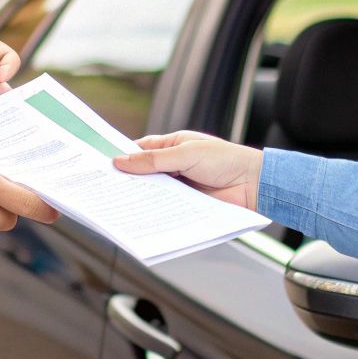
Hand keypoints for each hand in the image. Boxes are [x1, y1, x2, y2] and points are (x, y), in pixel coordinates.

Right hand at [112, 131, 264, 210]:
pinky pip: (165, 207)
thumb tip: (121, 161)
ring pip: (152, 191)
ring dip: (139, 196)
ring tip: (118, 202)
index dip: (123, 156)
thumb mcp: (186, 153)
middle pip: (143, 172)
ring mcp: (180, 186)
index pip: (141, 149)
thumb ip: (154, 160)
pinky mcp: (186, 204)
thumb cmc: (226, 160)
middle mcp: (174, 166)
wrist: (254, 184)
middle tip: (105, 186)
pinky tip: (141, 213)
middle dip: (127, 178)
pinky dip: (154, 210)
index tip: (103, 164)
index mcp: (173, 145)